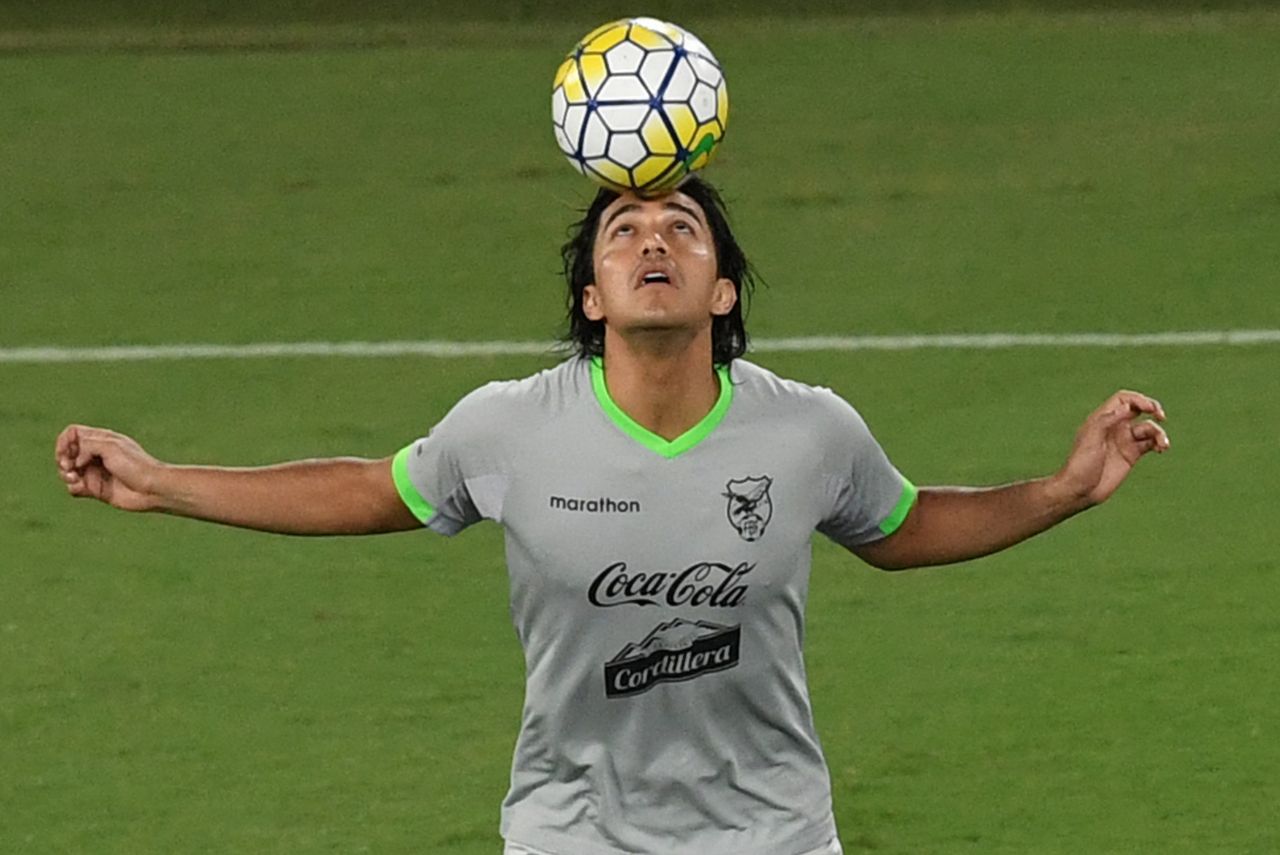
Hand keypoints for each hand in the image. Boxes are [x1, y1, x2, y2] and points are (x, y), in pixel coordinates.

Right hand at [55, 425, 165, 511]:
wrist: (152, 489)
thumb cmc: (135, 465)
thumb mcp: (111, 446)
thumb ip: (87, 445)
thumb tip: (74, 461)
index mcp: (101, 440)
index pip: (72, 434)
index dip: (64, 442)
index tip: (68, 452)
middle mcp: (96, 455)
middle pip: (66, 453)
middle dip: (62, 460)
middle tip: (69, 467)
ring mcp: (96, 472)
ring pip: (68, 472)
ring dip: (65, 474)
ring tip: (73, 478)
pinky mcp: (96, 489)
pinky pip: (75, 488)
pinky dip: (73, 487)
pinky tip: (80, 487)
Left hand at [1055, 390, 1169, 506]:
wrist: (1080, 490)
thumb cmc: (1080, 464)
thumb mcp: (1090, 439)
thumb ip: (1107, 421)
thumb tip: (1126, 406)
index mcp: (1102, 419)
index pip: (1123, 400)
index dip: (1138, 400)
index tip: (1150, 409)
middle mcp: (1114, 427)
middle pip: (1138, 409)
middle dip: (1152, 408)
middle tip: (1161, 416)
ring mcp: (1124, 441)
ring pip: (1148, 428)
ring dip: (1159, 432)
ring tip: (1162, 445)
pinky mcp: (1131, 455)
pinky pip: (1150, 443)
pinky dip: (1158, 443)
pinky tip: (1161, 449)